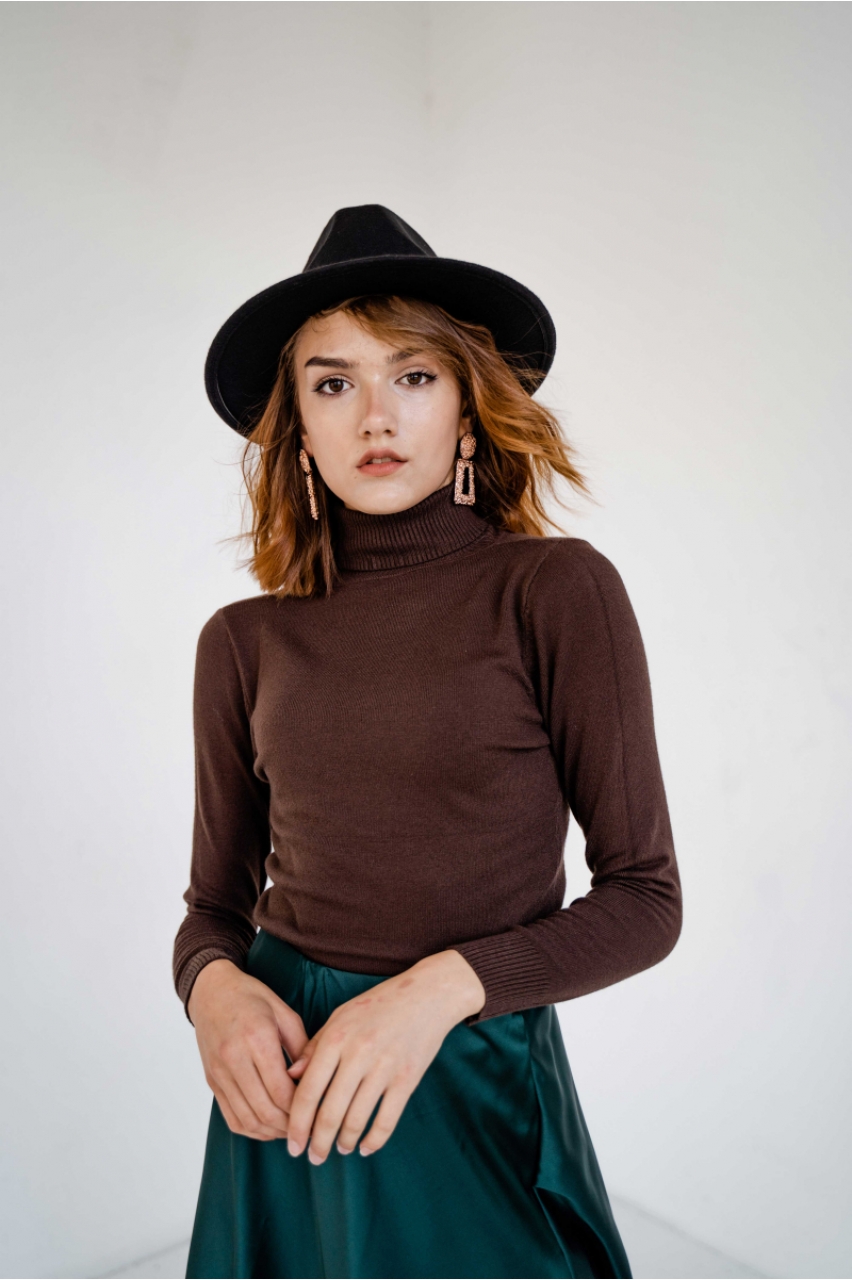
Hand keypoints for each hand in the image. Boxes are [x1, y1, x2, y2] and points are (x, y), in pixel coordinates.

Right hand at [188, 958, 309, 1140]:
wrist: (211, 990)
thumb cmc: (251, 997)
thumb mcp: (284, 1012)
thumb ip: (302, 1047)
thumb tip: (315, 1080)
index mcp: (256, 1039)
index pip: (281, 1090)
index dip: (302, 1109)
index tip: (319, 1112)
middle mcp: (234, 1059)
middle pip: (265, 1110)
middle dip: (290, 1126)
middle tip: (310, 1127)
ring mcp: (219, 1073)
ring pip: (247, 1120)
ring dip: (273, 1132)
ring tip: (293, 1129)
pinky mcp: (212, 1081)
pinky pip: (232, 1117)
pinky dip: (253, 1129)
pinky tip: (270, 1126)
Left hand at [284, 948, 485, 1162]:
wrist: (427, 994)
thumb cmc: (379, 1004)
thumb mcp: (341, 1016)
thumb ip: (315, 1046)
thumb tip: (291, 1077)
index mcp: (336, 1038)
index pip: (308, 1091)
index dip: (297, 1124)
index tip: (292, 1144)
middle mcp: (358, 1054)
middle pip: (330, 1112)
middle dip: (317, 1142)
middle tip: (313, 1158)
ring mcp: (385, 1067)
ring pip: (357, 1120)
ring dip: (344, 1142)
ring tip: (339, 1149)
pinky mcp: (408, 1078)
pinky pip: (387, 1120)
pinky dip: (374, 1140)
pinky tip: (365, 1148)